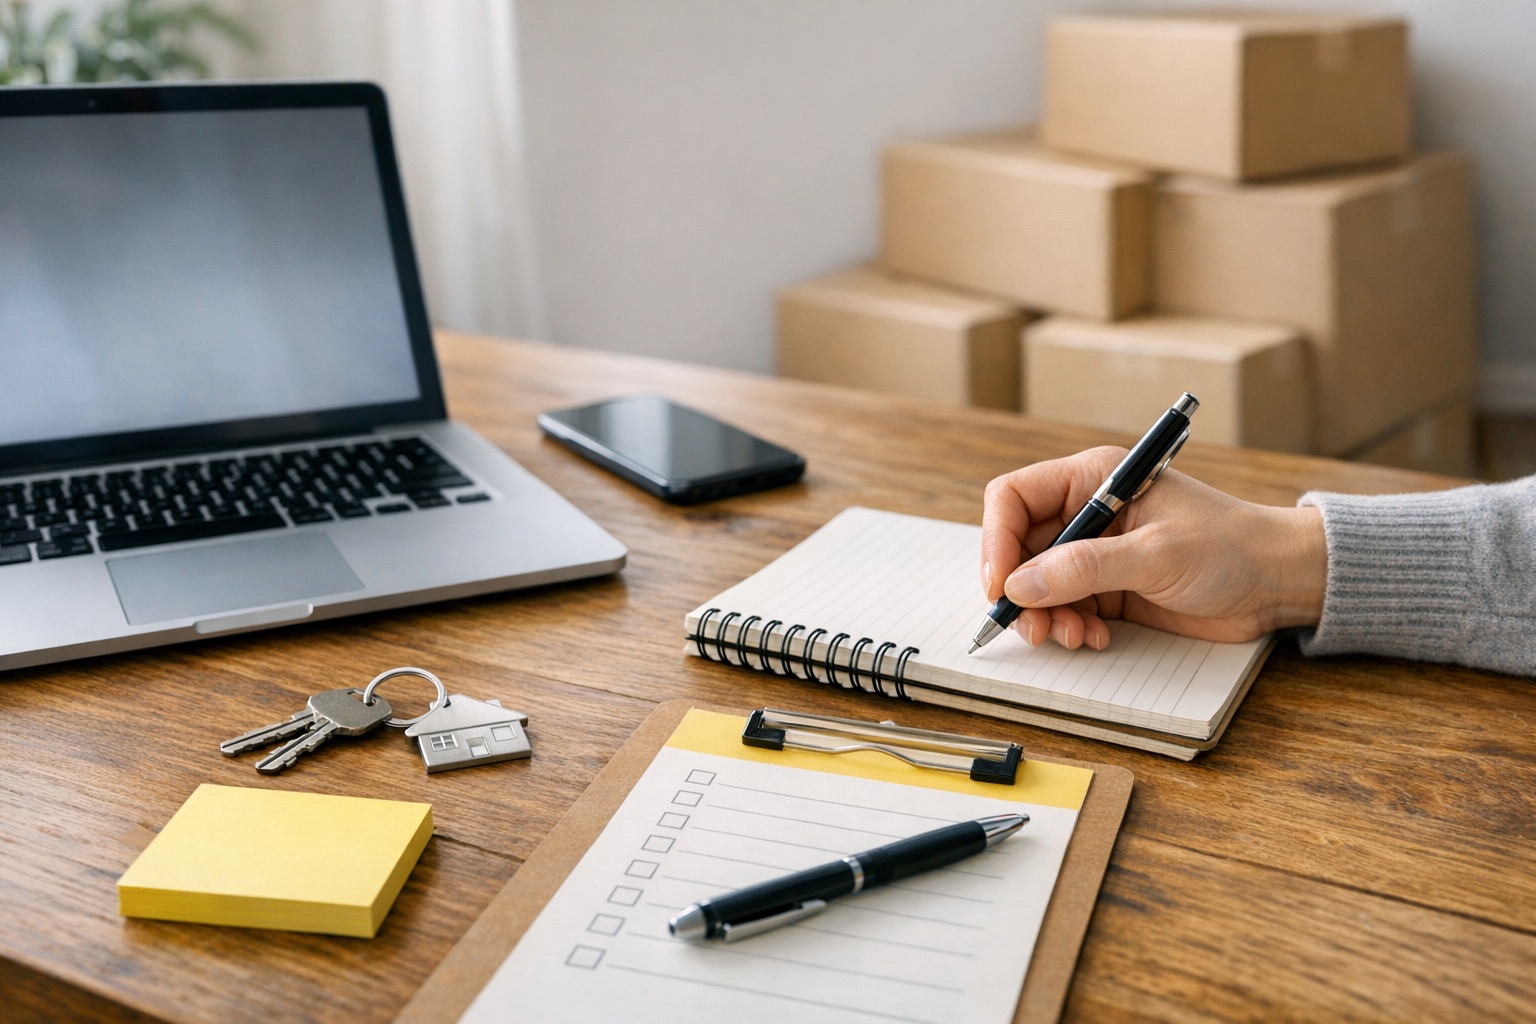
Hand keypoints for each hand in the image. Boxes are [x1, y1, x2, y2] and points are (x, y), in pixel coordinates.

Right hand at [980, 447, 1326, 650]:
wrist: (1279, 582)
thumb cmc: (1231, 548)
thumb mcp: (1157, 554)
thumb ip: (1085, 568)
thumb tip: (1020, 587)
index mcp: (1094, 478)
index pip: (1014, 498)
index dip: (997, 540)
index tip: (1001, 587)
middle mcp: (1087, 512)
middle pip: (1018, 547)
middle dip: (1021, 591)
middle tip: (1034, 627)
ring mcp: (1096, 552)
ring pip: (1037, 584)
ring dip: (1044, 616)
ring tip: (1072, 636)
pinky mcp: (1108, 588)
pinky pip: (1064, 608)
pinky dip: (1069, 627)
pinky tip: (1095, 638)